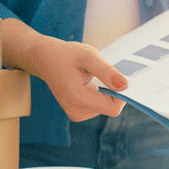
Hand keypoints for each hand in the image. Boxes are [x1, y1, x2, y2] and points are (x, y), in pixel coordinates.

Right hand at [1, 19, 126, 121]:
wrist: (44, 59)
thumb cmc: (66, 54)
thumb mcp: (88, 56)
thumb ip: (106, 71)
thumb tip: (124, 86)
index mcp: (78, 98)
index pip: (112, 108)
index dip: (121, 95)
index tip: (119, 77)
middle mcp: (76, 111)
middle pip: (110, 108)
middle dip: (113, 91)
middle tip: (104, 73)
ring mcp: (76, 114)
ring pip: (106, 107)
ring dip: (105, 92)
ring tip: (92, 77)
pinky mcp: (77, 113)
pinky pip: (99, 106)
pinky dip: (100, 94)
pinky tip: (90, 83)